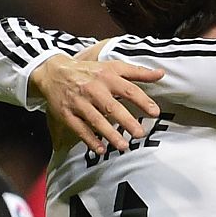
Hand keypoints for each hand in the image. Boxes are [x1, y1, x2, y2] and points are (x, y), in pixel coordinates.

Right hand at [30, 51, 163, 154]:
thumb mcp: (112, 67)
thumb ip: (137, 72)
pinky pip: (79, 129)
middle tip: (140, 134)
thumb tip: (161, 73)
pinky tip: (101, 149)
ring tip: (124, 146)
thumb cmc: (89, 71)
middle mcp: (93, 90)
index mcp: (107, 77)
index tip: (155, 112)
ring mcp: (79, 102)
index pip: (128, 90)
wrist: (54, 72)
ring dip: (110, 134)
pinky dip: (90, 140)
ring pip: (96, 120)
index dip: (142, 101)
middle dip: (127, 121)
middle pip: (112, 107)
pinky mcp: (67, 114)